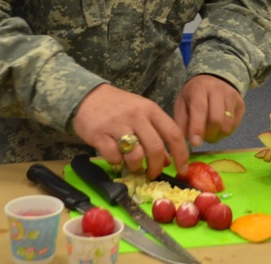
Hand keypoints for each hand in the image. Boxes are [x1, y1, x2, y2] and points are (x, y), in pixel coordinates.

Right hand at [72, 84, 189, 179]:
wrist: (88, 96)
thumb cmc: (119, 107)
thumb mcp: (142, 115)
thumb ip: (156, 135)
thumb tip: (168, 160)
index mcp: (150, 110)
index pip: (173, 133)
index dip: (181, 154)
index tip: (182, 169)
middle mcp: (136, 116)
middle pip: (155, 147)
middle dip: (156, 167)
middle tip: (152, 174)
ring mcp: (117, 124)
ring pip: (135, 154)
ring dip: (136, 166)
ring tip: (132, 166)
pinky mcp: (99, 134)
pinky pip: (114, 156)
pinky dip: (117, 162)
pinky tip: (115, 158)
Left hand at [174, 74, 243, 148]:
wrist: (214, 79)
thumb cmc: (194, 94)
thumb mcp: (182, 102)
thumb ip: (181, 120)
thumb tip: (184, 138)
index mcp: (200, 88)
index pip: (200, 109)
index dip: (197, 128)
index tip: (195, 143)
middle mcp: (218, 89)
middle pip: (216, 119)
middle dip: (208, 135)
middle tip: (202, 138)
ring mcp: (232, 96)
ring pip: (227, 125)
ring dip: (217, 135)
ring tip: (210, 133)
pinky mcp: (240, 103)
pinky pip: (235, 125)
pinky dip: (225, 132)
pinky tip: (218, 128)